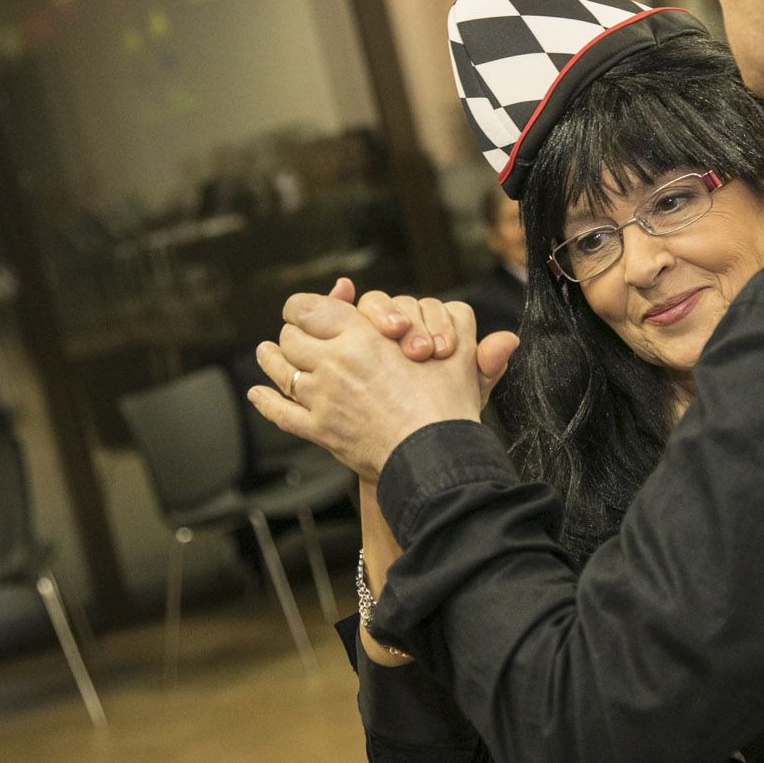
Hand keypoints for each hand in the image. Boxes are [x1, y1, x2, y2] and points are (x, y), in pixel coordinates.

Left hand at [246, 290, 519, 476]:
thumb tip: (506, 340)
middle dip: (296, 334)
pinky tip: (257, 392)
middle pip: (292, 337)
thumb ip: (470, 340)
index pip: (310, 307)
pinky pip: (281, 412)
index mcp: (361, 336)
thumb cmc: (450, 407)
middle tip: (299, 335)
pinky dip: (265, 401)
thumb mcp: (462, 362)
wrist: (435, 457)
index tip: (315, 309)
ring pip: (282, 370)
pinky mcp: (319, 431)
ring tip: (268, 352)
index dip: (310, 306)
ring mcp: (322, 398)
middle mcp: (333, 362)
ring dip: (273, 359)